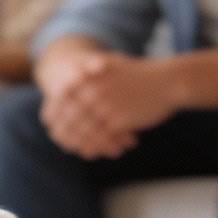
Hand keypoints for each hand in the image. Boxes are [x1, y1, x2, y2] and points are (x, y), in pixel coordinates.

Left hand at [37, 49, 176, 159]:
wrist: (168, 82)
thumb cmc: (140, 75)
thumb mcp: (111, 65)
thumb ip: (88, 73)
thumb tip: (66, 85)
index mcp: (90, 76)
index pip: (61, 97)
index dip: (53, 112)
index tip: (49, 123)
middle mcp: (95, 89)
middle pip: (70, 116)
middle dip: (63, 131)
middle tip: (59, 141)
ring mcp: (106, 105)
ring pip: (84, 130)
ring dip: (77, 143)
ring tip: (76, 150)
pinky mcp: (120, 120)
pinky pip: (100, 139)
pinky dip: (94, 148)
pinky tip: (91, 153)